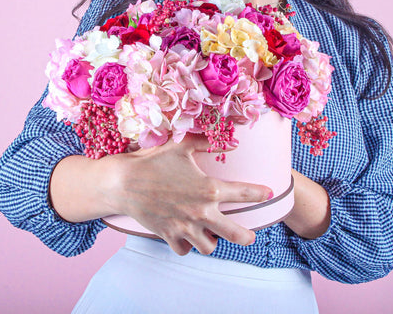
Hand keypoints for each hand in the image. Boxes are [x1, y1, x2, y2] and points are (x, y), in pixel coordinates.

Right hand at [103, 134, 272, 255]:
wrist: (124, 182)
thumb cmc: (153, 162)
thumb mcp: (181, 147)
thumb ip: (208, 143)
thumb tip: (232, 141)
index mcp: (209, 188)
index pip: (245, 193)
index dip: (260, 193)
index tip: (268, 193)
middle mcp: (201, 212)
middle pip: (236, 234)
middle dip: (247, 237)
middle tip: (250, 235)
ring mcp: (185, 227)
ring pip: (210, 246)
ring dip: (213, 240)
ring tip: (211, 232)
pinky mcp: (169, 236)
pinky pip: (185, 250)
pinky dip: (188, 245)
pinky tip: (187, 235)